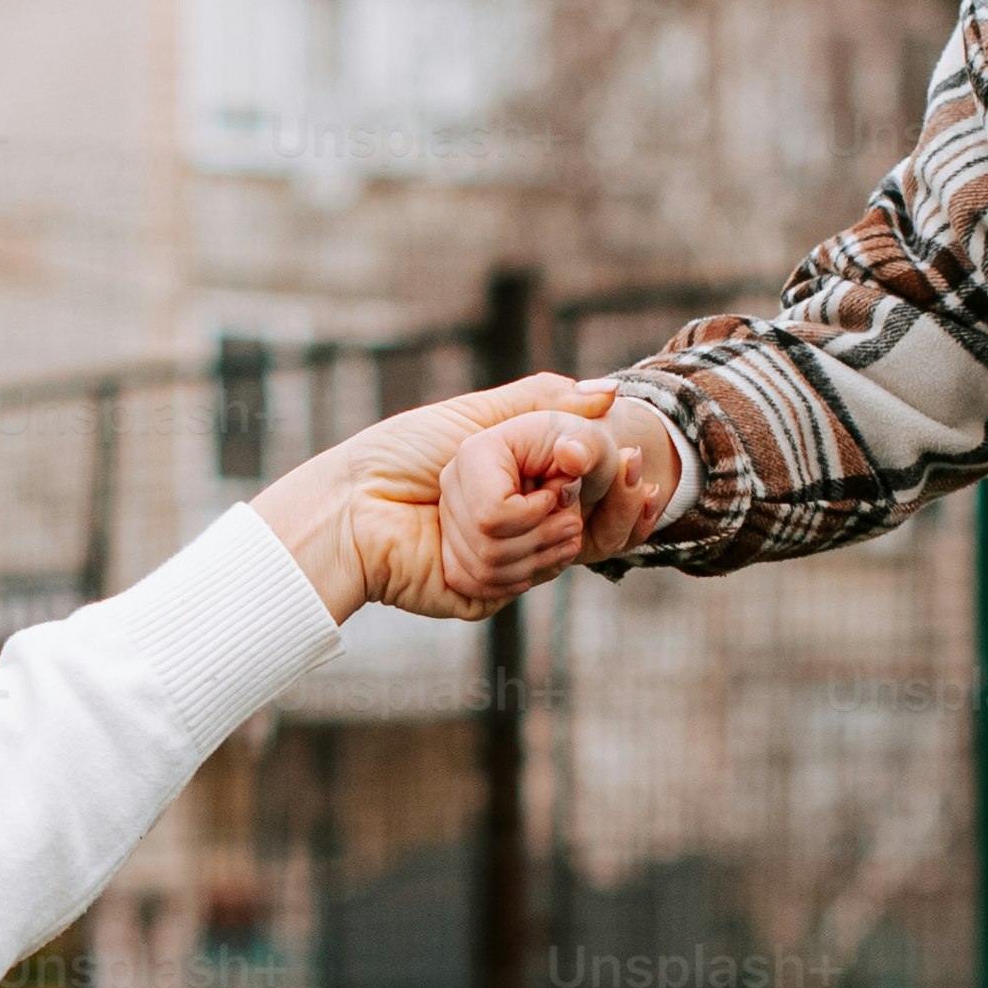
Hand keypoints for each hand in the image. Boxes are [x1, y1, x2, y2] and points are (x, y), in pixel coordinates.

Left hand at [254, 373, 645, 621]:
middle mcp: (525, 532)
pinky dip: (493, 545)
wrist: (353, 505)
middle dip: (570, 496)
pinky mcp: (488, 595)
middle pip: (592, 525)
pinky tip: (452, 533)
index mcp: (530, 491)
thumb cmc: (404, 455)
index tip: (635, 471)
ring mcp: (508, 567)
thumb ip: (546, 404)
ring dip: (516, 518)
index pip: (604, 503)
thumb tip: (611, 392)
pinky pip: (522, 569)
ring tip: (459, 503)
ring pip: (559, 546)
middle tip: (545, 478)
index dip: (626, 495)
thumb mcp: (481, 416)